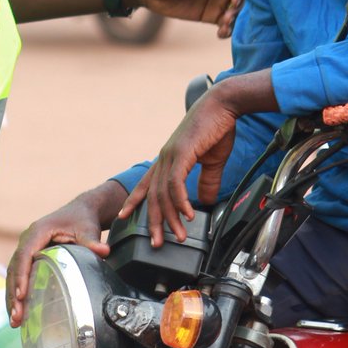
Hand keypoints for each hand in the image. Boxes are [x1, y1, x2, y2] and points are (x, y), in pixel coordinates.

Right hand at [6, 182, 124, 326]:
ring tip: (15, 321)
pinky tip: (19, 311)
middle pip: (15, 267)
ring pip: (13, 273)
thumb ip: (92, 241)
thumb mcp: (87, 229)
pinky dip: (17, 292)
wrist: (80, 211)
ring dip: (12, 297)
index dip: (22, 275)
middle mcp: (27, 239)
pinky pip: (19, 275)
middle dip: (14, 293)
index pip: (25, 254)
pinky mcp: (30, 256)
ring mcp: (27, 247)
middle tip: (17, 317)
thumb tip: (104, 251)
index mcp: (38, 231)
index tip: (21, 295)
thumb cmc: (82, 219)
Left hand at [117, 92, 238, 245]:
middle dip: (154, 222)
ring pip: (163, 193)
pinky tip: (188, 214)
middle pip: (152, 196)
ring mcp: (171, 155)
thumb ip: (207, 181)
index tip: (124, 216)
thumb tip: (206, 200)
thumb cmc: (217, 127)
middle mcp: (165, 157)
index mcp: (168, 158)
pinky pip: (176, 183)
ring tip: (179, 235)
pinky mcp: (182, 153)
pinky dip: (181, 201)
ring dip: (171, 217)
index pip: (146, 183)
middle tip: (156, 243)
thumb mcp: (212, 160)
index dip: (134, 200)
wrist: (223, 104)